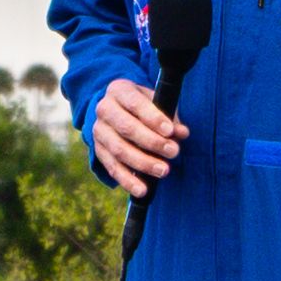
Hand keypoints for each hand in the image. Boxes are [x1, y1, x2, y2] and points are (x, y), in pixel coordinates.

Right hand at [92, 78, 185, 196]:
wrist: (115, 109)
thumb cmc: (141, 105)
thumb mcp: (154, 102)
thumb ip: (169, 116)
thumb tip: (182, 133)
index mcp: (119, 91)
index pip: (135, 103)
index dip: (153, 118)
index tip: (170, 131)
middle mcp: (104, 110)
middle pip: (127, 128)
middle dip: (152, 142)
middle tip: (174, 152)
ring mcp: (99, 131)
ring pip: (119, 150)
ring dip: (143, 163)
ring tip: (164, 171)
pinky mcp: (98, 151)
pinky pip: (112, 168)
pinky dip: (128, 181)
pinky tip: (143, 190)